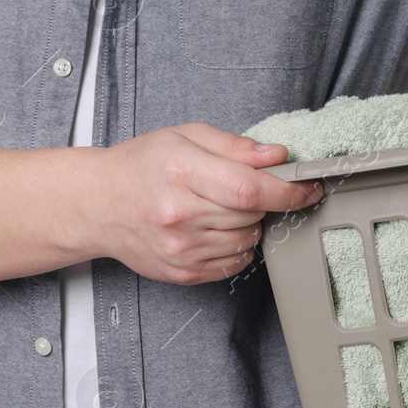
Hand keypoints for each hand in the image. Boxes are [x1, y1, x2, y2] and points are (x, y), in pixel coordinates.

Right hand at [91, 123, 321, 284]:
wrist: (99, 205)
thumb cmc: (142, 166)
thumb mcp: (185, 136)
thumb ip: (235, 146)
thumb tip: (278, 156)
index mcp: (181, 172)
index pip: (250, 190)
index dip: (288, 191)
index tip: (307, 187)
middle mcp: (179, 214)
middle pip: (253, 215)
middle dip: (263, 202)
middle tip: (246, 188)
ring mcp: (181, 248)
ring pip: (248, 240)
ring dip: (249, 224)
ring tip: (221, 207)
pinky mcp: (183, 272)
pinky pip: (234, 263)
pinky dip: (237, 246)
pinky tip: (215, 229)